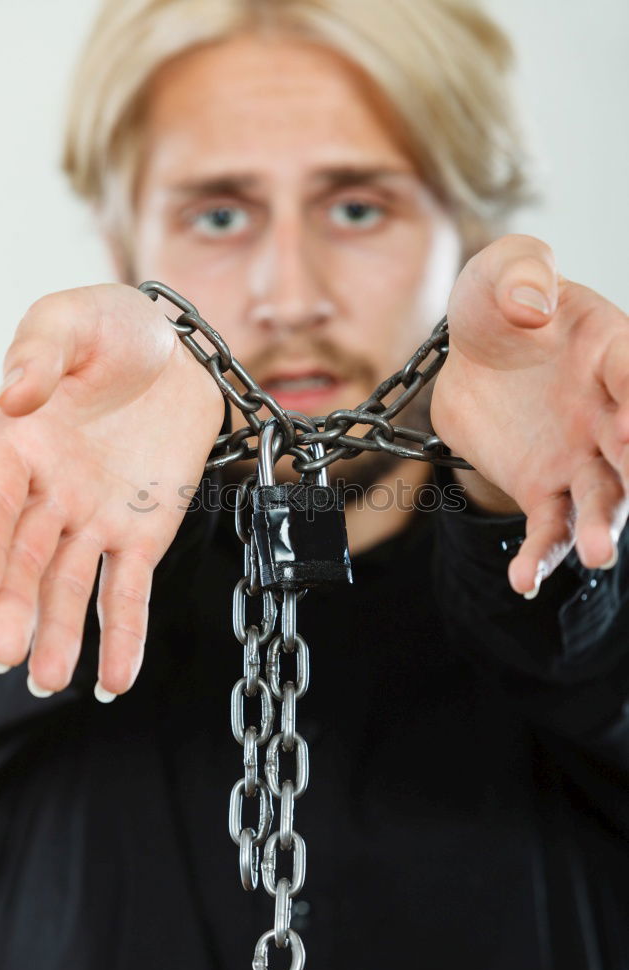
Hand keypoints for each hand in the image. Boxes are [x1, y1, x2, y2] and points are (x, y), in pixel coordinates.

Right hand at [0, 285, 222, 696]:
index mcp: (20, 446)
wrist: (178, 352)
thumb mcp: (73, 319)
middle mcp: (49, 493)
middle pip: (23, 558)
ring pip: (69, 586)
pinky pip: (129, 591)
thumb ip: (40, 351)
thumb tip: (13, 392)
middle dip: (14, 607)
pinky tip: (115, 679)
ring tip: (49, 679)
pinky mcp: (142, 534)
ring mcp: (95, 519)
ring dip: (58, 633)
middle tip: (9, 653)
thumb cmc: (116, 329)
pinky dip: (123, 635)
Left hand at [430, 235, 628, 595]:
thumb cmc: (500, 306)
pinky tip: (524, 580)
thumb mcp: (502, 273)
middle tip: (627, 484)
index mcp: (612, 351)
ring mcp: (580, 456)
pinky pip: (547, 527)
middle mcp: (609, 412)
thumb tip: (531, 307)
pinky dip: (540, 555)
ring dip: (600, 526)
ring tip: (597, 554)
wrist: (472, 358)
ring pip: (601, 499)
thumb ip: (520, 274)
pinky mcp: (543, 489)